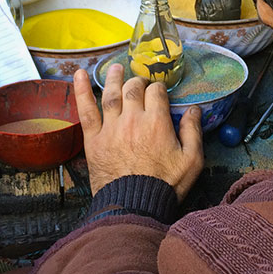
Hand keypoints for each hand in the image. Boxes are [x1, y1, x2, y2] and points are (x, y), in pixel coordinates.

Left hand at [74, 66, 203, 201]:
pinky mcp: (94, 139)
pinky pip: (86, 110)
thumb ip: (193, 132)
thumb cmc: (165, 185)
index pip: (156, 92)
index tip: (159, 92)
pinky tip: (78, 74)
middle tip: (141, 83)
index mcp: (157, 122)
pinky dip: (80, 90)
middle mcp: (133, 119)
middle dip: (139, 81)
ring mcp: (111, 127)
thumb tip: (194, 110)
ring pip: (111, 93)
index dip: (159, 89)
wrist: (134, 206)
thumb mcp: (192, 160)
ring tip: (116, 68)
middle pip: (134, 88)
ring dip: (114, 78)